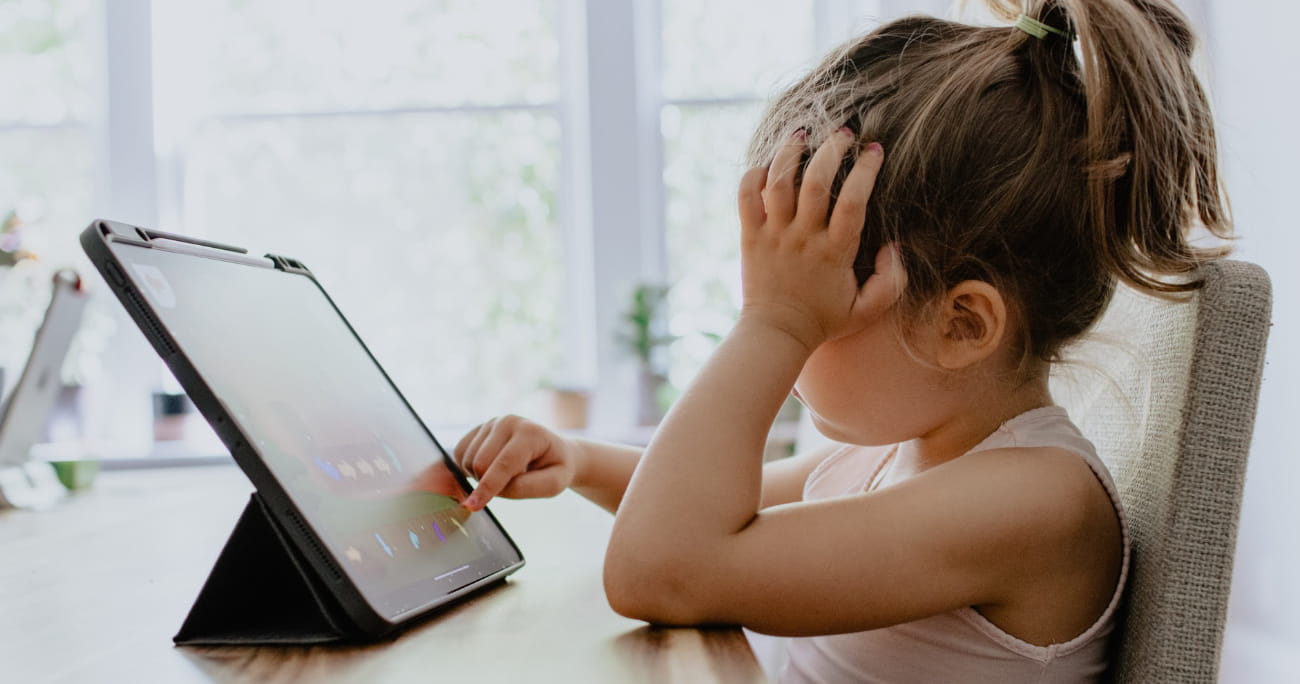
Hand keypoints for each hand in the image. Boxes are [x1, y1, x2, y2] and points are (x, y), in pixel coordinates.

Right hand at [453, 415, 578, 510]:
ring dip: (479, 476)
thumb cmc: (555, 469)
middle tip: (510, 484)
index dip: (488, 487)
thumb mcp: (553, 484)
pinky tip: (489, 469)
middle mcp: (508, 422)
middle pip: (480, 463)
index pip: (504, 464)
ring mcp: (491, 423)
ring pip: (467, 459)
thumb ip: (525, 488)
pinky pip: (459, 454)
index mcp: (530, 433)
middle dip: (487, 483)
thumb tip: (492, 490)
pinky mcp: (479, 429)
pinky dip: (468, 468)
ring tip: (504, 474)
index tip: (472, 506)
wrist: (553, 452)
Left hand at [736, 127, 903, 351]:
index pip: (853, 201)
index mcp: (835, 252)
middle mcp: (803, 238)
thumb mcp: (868, 309)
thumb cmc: (824, 320)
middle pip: (815, 182)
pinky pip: (746, 196)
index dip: (866, 170)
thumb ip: (892, 281)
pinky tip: (767, 165)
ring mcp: (774, 235)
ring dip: (790, 153)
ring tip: (803, 134)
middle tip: (844, 133)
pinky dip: (753, 175)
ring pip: (778, 182)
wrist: (776, 334)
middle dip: (831, 149)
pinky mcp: (750, 236)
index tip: (874, 150)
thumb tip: (895, 247)